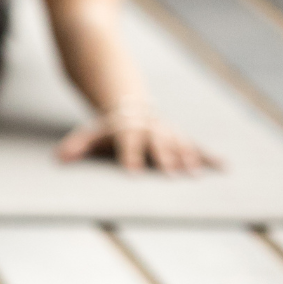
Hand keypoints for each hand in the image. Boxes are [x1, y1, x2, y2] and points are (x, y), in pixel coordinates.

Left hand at [57, 105, 220, 174]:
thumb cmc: (107, 130)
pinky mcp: (180, 138)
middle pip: (159, 144)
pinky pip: (197, 147)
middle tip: (171, 175)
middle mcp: (151, 129)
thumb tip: (58, 158)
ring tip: (194, 176)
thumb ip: (76, 146)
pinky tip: (224, 167)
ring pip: (180, 144)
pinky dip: (210, 157)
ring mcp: (168, 132)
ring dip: (188, 159)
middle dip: (165, 158)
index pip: (128, 143)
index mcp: (128, 129)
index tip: (132, 174)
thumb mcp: (89, 134)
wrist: (129, 107)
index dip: (130, 157)